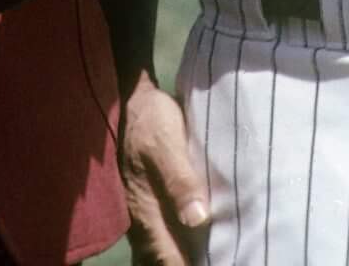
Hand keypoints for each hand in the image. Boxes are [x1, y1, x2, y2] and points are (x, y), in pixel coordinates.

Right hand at [118, 69, 209, 265]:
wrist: (129, 99)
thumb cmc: (150, 121)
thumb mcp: (166, 145)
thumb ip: (180, 181)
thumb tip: (197, 220)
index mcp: (146, 212)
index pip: (169, 259)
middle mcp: (141, 220)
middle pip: (163, 260)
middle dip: (187, 263)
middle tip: (220, 260)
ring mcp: (142, 213)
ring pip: (160, 250)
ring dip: (181, 256)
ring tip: (210, 255)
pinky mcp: (147, 202)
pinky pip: (161, 235)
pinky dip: (177, 245)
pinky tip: (195, 240)